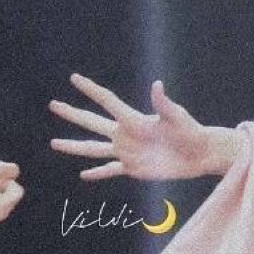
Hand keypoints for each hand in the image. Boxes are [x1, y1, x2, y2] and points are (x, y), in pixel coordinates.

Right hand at [49, 74, 242, 179]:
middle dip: (72, 114)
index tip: (74, 78)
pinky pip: (109, 170)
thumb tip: (157, 85)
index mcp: (132, 119)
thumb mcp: (177, 117)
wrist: (199, 154)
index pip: (106, 101)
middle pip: (91, 122)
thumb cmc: (191, 131)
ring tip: (54, 143)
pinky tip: (83, 175)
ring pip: (92, 149)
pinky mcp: (131, 168)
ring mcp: (125, 151)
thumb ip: (164, 104)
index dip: (90, 89)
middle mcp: (124, 134)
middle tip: (53, 105)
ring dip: (73, 146)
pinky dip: (97, 173)